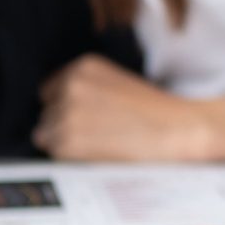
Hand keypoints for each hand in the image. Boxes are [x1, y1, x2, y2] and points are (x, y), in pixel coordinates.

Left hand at [35, 55, 224, 163]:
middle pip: (47, 113)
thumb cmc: (154, 112)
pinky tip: (98, 153)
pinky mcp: (67, 140)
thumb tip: (55, 109)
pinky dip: (71, 158)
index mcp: (82, 66)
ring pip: (46, 134)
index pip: (50, 91)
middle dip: (64, 125)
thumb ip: (84, 88)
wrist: (178, 130)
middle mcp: (70, 85)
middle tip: (99, 134)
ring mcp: (67, 112)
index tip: (89, 119)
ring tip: (101, 144)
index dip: (67, 108)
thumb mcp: (115, 83)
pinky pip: (54, 153)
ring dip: (66, 143)